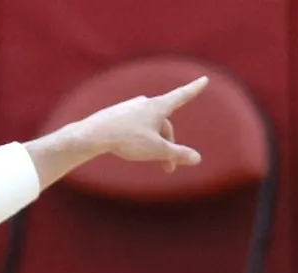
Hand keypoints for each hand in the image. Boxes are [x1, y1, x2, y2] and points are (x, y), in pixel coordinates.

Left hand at [78, 75, 207, 172]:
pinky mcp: (117, 114)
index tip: (204, 79)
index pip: (182, 96)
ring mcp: (130, 107)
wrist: (93, 134)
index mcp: (158, 106)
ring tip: (144, 157)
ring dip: (152, 143)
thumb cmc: (127, 140)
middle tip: (168, 168)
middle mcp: (145, 103)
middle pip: (164, 125)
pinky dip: (137, 138)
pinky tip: (126, 146)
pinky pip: (133, 126)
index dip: (194, 89)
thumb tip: (197, 159)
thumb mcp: (156, 150)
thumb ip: (177, 153)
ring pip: (149, 127)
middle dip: (168, 146)